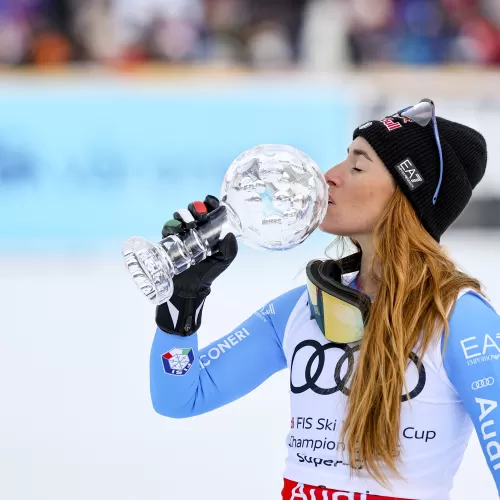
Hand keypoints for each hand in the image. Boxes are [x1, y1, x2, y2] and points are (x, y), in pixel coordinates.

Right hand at [155, 195, 237, 335]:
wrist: (189, 289)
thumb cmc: (207, 273)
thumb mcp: (223, 261)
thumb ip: (230, 250)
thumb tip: (230, 235)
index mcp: (209, 230)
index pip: (209, 211)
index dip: (210, 203)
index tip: (210, 201)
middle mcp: (195, 229)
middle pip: (193, 210)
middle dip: (195, 208)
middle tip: (199, 215)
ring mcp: (181, 234)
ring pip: (180, 216)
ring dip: (183, 215)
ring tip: (189, 225)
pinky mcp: (169, 240)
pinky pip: (167, 227)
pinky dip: (171, 226)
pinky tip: (176, 231)